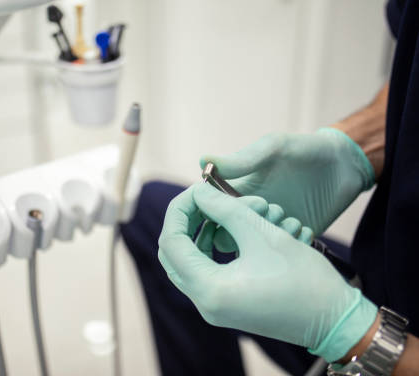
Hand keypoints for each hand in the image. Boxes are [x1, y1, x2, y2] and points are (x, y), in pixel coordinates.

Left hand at [158, 183, 376, 361]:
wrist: (336, 320)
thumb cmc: (305, 278)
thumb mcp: (261, 233)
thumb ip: (223, 207)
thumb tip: (197, 191)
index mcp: (209, 289)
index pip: (171, 241)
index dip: (180, 209)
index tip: (197, 189)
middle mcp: (204, 303)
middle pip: (173, 253)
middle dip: (185, 220)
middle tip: (204, 198)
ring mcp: (214, 307)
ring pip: (186, 262)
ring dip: (197, 233)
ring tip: (216, 210)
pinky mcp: (225, 305)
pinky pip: (202, 272)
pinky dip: (207, 248)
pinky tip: (225, 230)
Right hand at [200, 128, 374, 234]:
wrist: (345, 166)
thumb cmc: (306, 150)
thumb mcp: (273, 149)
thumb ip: (241, 160)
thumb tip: (202, 160)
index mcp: (236, 189)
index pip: (207, 208)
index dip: (208, 214)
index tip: (225, 214)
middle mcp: (247, 211)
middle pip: (222, 232)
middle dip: (236, 231)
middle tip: (261, 218)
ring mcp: (267, 228)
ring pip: (249, 248)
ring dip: (264, 240)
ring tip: (288, 222)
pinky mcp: (288, 240)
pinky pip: (277, 254)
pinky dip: (288, 246)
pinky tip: (304, 230)